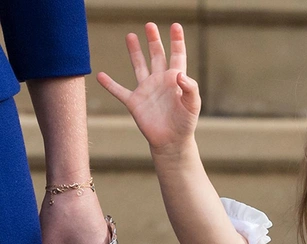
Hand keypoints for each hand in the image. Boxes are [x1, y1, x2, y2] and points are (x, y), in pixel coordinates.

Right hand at [97, 23, 200, 152]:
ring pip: (139, 66)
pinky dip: (109, 84)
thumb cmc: (185, 123)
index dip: (177, 41)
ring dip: (134, 52)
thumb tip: (179, 74)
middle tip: (150, 25)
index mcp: (176, 80)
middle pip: (157, 55)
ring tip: (130, 36)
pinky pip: (119, 91)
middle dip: (154, 40)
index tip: (176, 26)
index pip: (177, 56)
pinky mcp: (134, 102)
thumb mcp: (192, 105)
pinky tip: (100, 76)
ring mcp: (146, 90)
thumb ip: (190, 89)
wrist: (172, 141)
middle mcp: (160, 81)